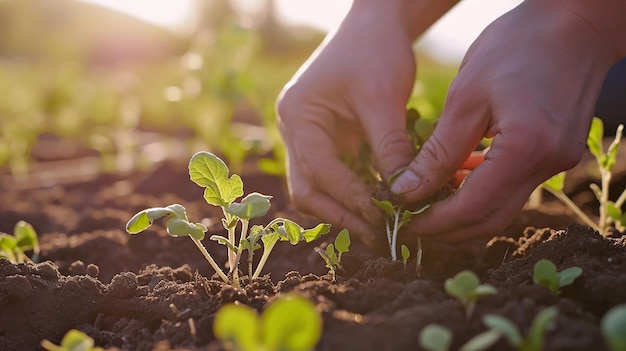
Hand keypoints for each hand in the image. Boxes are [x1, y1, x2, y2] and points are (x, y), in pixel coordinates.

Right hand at [276, 2, 422, 249]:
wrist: (376, 25)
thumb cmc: (375, 51)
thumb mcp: (383, 98)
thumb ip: (390, 148)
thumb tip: (404, 197)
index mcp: (297, 115)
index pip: (319, 170)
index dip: (350, 199)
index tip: (382, 219)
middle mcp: (295, 130)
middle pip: (307, 189)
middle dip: (341, 214)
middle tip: (378, 235)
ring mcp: (309, 137)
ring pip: (319, 188)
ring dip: (347, 208)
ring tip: (381, 226)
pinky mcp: (328, 141)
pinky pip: (337, 176)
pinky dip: (356, 193)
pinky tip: (381, 205)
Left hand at [391, 0, 621, 240]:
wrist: (575, 22)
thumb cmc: (517, 46)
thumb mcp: (466, 97)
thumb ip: (439, 152)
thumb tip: (407, 191)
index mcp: (525, 149)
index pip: (472, 208)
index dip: (433, 223)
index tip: (402, 224)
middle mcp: (548, 165)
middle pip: (489, 220)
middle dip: (446, 228)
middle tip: (409, 222)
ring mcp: (558, 163)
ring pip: (502, 208)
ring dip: (463, 212)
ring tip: (425, 202)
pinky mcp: (557, 154)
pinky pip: (514, 186)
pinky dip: (482, 191)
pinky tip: (456, 178)